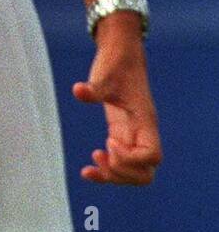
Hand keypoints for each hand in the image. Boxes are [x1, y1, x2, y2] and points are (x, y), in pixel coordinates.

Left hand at [72, 30, 161, 184]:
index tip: (109, 140)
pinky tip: (87, 170)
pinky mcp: (123, 135)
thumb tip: (79, 91)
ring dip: (115, 175)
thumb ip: (94, 87)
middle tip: (100, 153)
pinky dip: (108, 172)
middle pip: (146, 173)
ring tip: (94, 160)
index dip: (130, 157)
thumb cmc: (115, 64)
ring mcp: (134, 136)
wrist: (121, 56)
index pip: (152, 156)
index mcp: (145, 121)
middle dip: (122, 173)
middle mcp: (144, 133)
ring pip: (136, 174)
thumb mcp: (103, 75)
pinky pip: (122, 163)